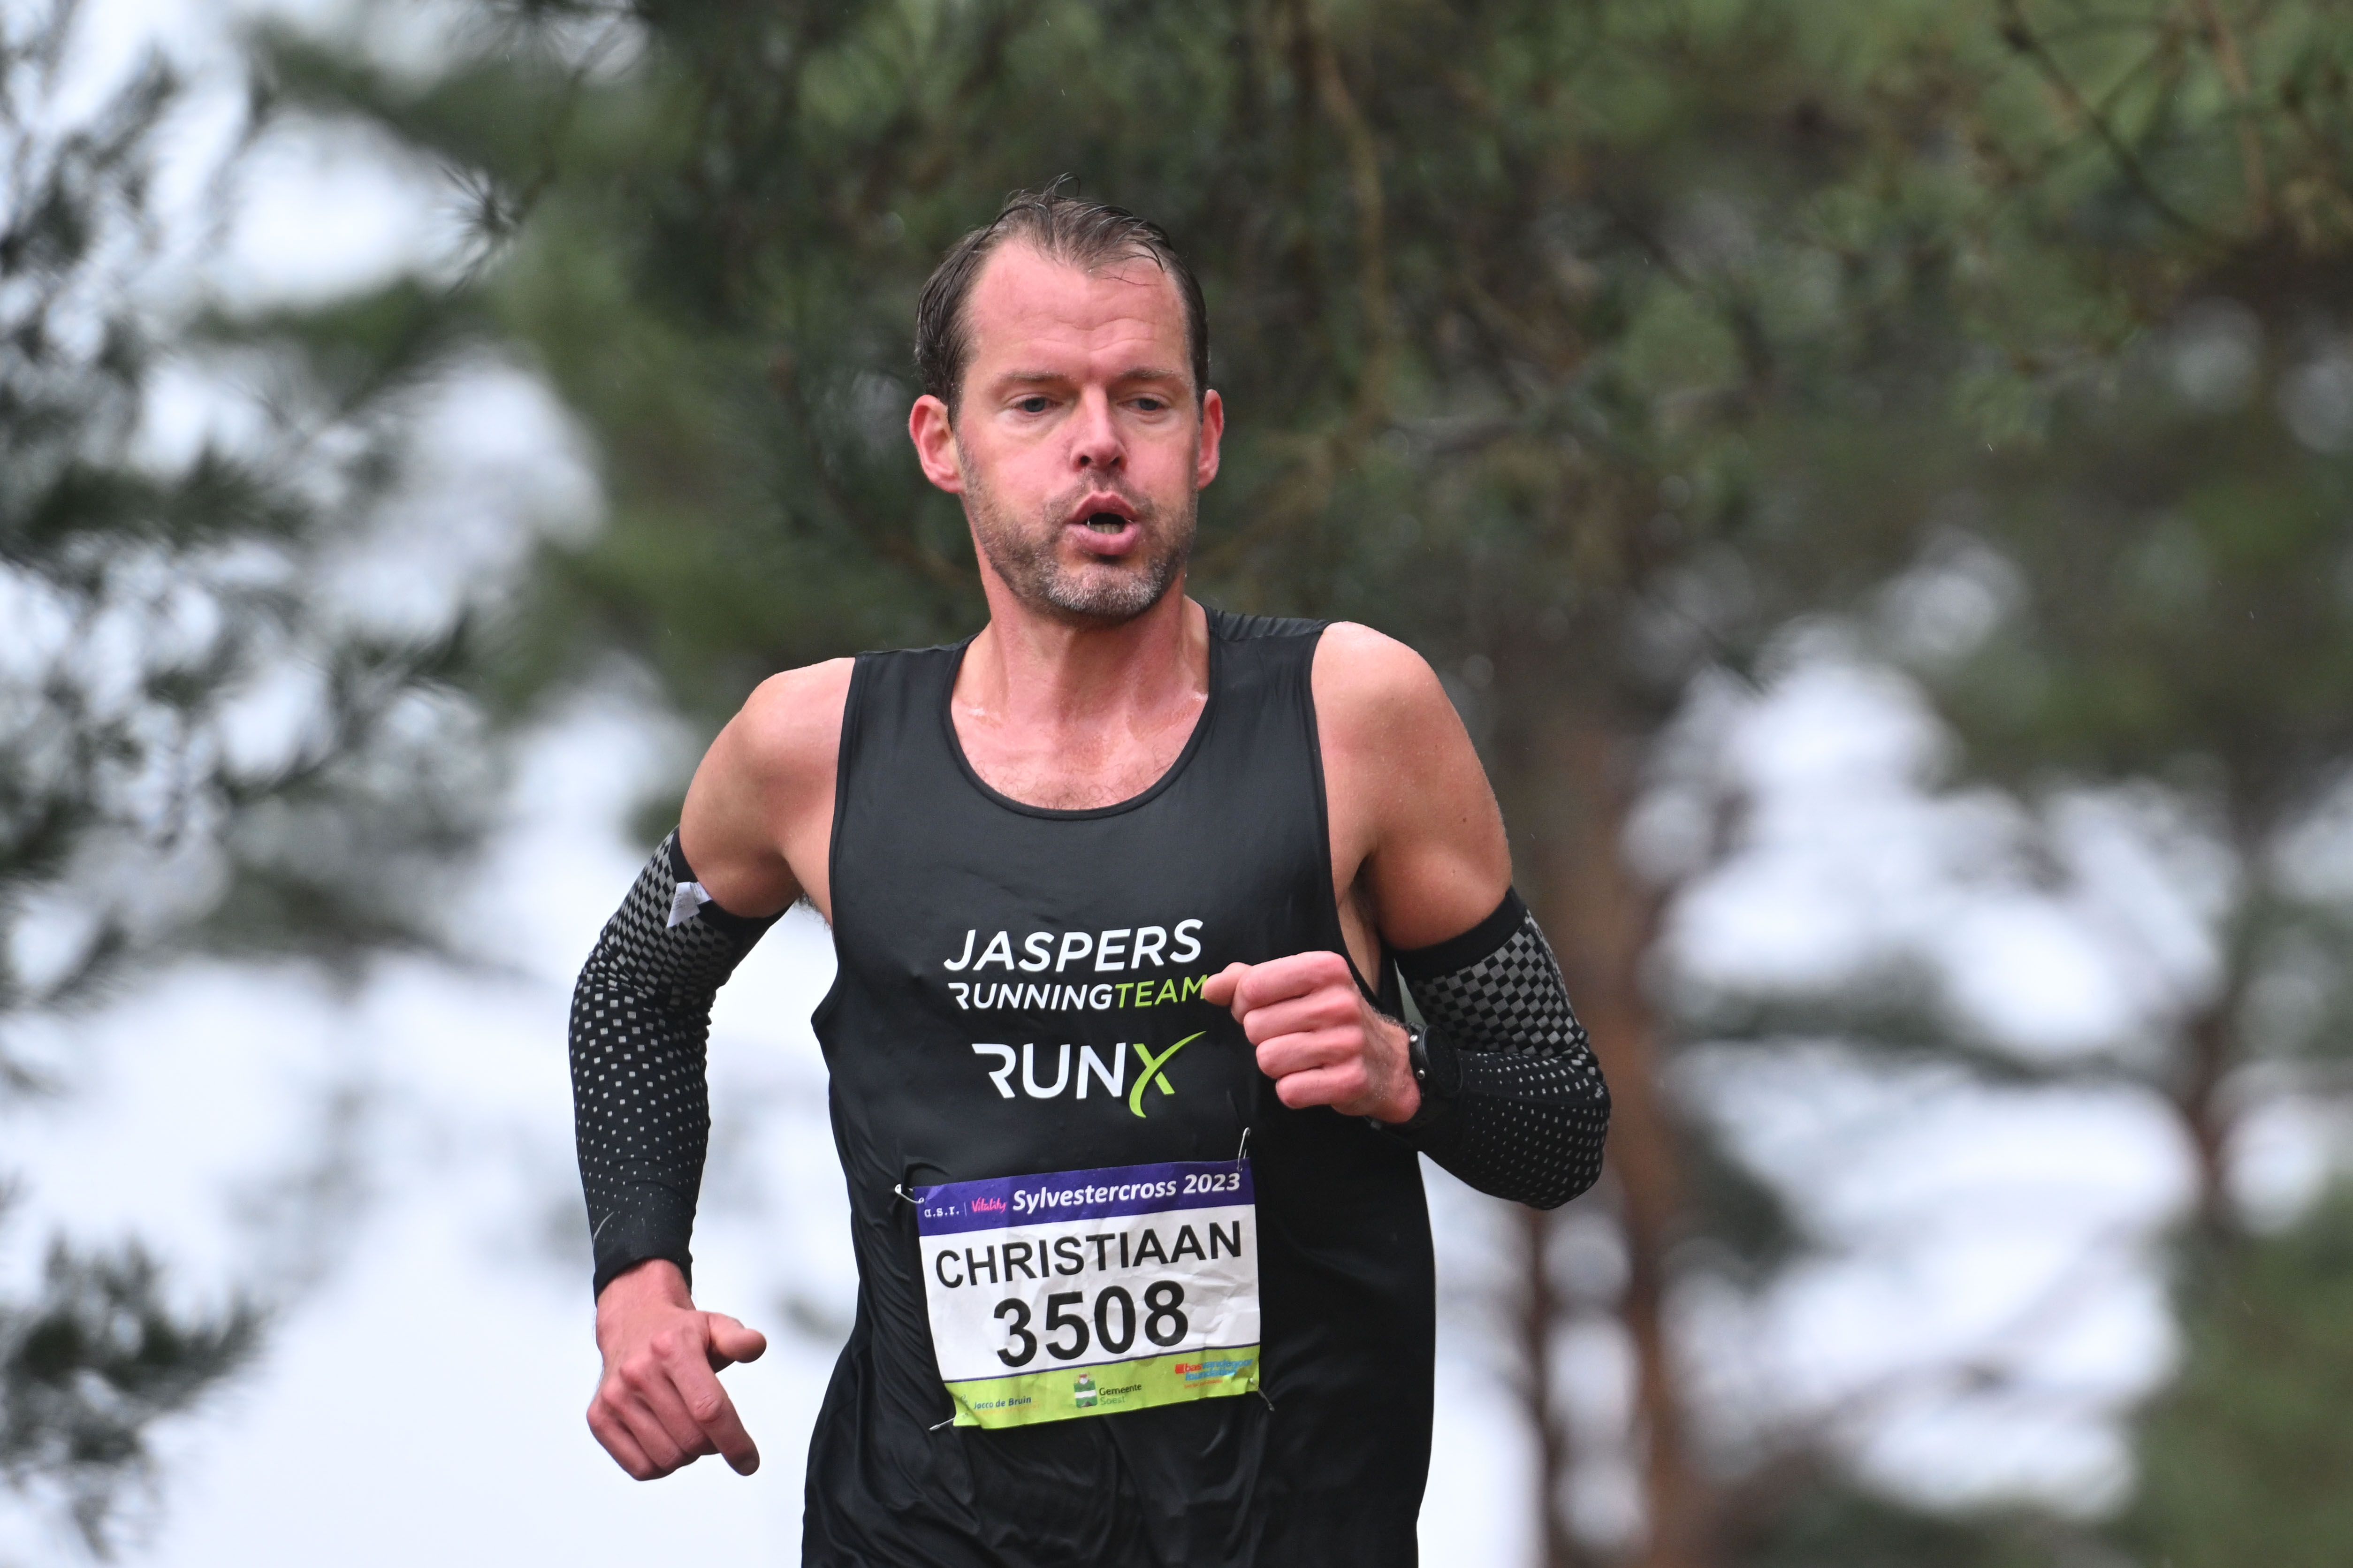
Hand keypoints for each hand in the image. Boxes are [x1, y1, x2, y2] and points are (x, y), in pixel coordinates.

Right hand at [588, 1259, 766, 1479]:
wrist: (634, 1324)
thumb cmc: (680, 1334)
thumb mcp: (716, 1326)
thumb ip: (739, 1339)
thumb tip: (756, 1345)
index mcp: (672, 1347)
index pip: (709, 1409)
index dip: (734, 1442)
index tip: (749, 1462)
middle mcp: (638, 1372)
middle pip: (691, 1439)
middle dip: (713, 1444)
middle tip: (713, 1429)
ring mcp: (615, 1396)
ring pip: (667, 1458)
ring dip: (688, 1454)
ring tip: (687, 1428)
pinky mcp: (599, 1417)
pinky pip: (640, 1467)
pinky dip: (661, 1465)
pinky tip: (667, 1439)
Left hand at [1203, 952, 1419, 1122]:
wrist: (1387, 1060)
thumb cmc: (1330, 1018)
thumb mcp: (1297, 987)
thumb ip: (1248, 981)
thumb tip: (1210, 988)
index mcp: (1324, 969)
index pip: (1253, 986)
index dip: (1244, 1004)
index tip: (1262, 1010)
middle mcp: (1339, 1002)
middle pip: (1255, 1027)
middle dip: (1263, 1037)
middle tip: (1289, 1036)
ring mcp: (1348, 1042)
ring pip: (1268, 1060)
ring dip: (1277, 1065)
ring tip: (1301, 1058)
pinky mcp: (1350, 1080)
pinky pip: (1289, 1091)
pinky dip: (1293, 1090)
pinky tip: (1312, 1079)